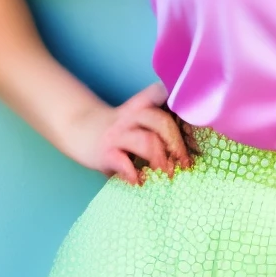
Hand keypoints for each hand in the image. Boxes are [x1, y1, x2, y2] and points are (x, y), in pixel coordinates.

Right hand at [57, 79, 197, 184]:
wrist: (78, 129)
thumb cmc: (118, 130)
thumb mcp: (137, 120)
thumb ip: (160, 128)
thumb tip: (195, 151)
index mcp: (142, 106)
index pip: (163, 95)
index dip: (182, 105)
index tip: (197, 125)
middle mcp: (131, 116)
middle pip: (161, 121)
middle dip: (177, 144)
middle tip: (186, 164)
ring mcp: (118, 134)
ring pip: (147, 140)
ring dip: (161, 159)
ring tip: (167, 175)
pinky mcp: (105, 152)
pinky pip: (122, 161)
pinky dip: (133, 173)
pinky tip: (139, 182)